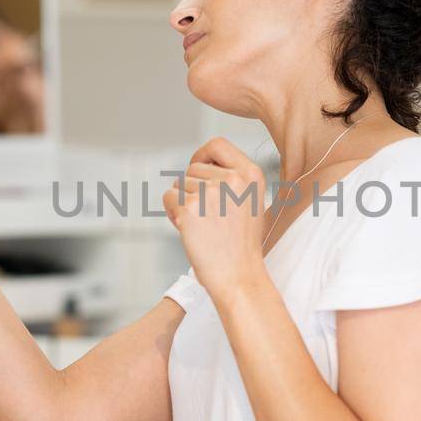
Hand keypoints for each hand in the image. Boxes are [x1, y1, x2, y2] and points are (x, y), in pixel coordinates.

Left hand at [162, 137, 269, 295]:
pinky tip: (188, 230)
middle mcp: (232, 179)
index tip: (198, 168)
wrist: (239, 276)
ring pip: (179, 184)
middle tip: (203, 214)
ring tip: (201, 225)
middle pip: (193, 167)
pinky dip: (172, 213)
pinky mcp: (190, 209)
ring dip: (182, 203)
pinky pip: (168, 199)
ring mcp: (210, 193)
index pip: (217, 144)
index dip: (202, 154)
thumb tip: (202, 165)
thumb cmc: (242, 245)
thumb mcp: (252, 202)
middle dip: (192, 187)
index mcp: (251, 174)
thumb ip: (233, 180)